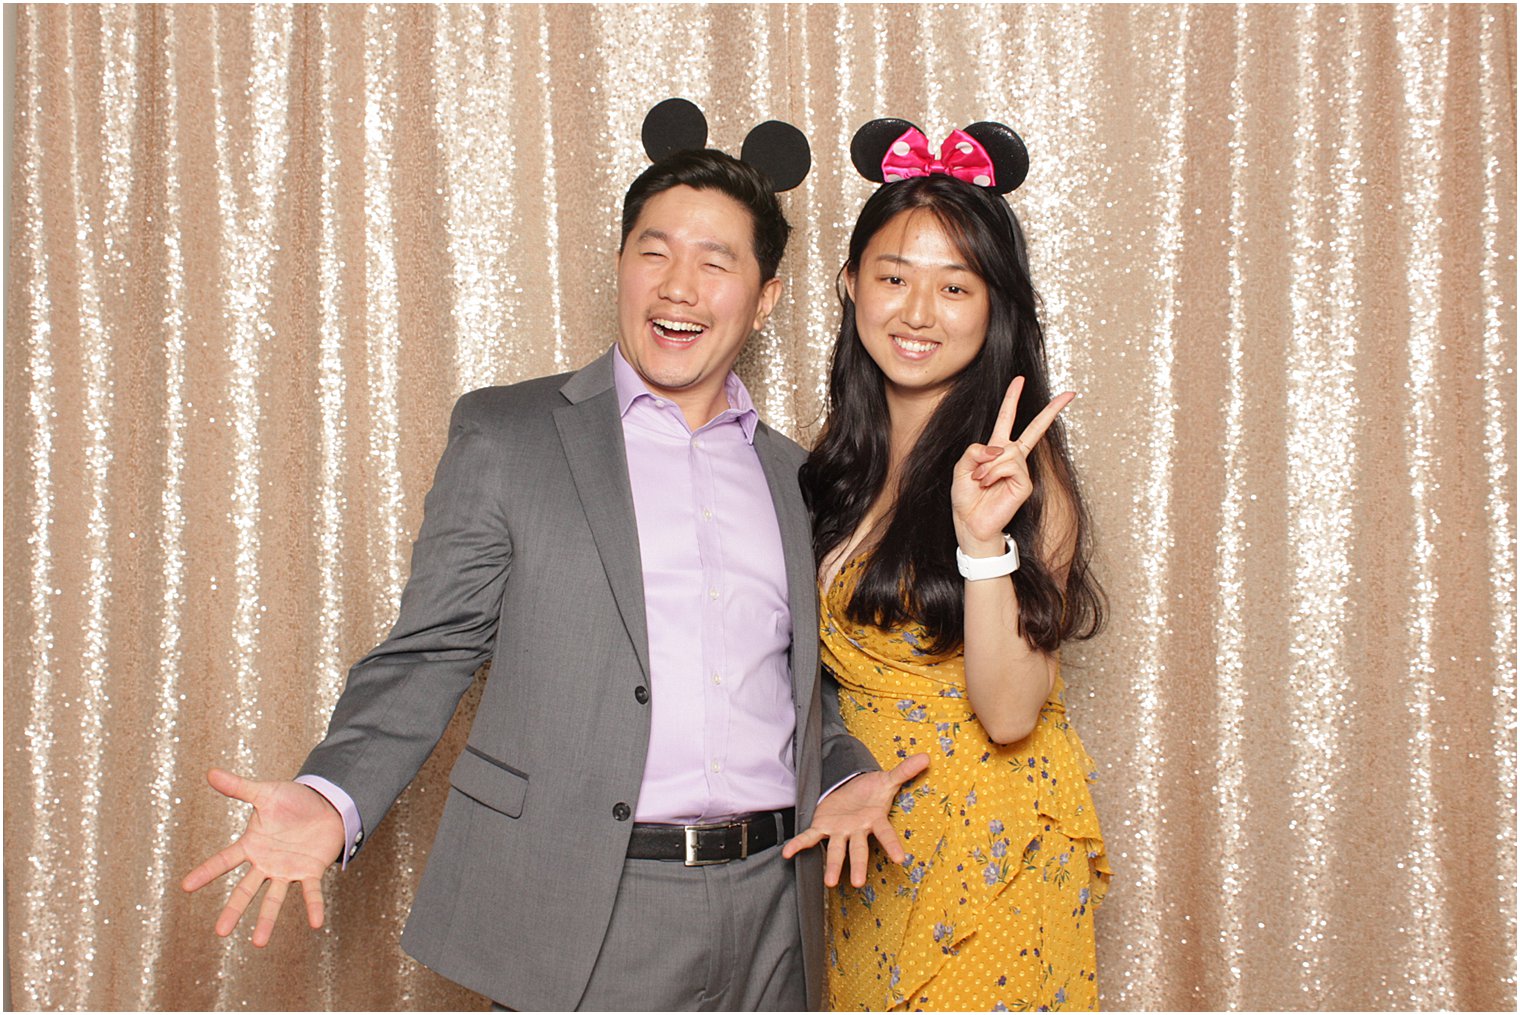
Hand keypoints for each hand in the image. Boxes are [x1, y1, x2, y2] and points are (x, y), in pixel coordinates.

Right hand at [180, 769, 345, 946]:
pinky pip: (311, 892)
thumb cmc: (294, 800)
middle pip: (246, 889)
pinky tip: (316, 924)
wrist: (326, 804)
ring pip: (274, 898)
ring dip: (267, 920)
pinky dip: (313, 907)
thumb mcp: (265, 793)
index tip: (185, 886)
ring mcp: (288, 870)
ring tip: (258, 943)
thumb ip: (239, 788)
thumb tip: (210, 772)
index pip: (224, 860)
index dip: (206, 872)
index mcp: (252, 845)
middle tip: (219, 933)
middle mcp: (266, 863)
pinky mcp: (310, 871)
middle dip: (233, 910)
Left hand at [781, 753, 929, 887]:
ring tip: (830, 882)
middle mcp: (857, 830)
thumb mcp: (887, 779)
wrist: (852, 791)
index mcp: (874, 820)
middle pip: (859, 849)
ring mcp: (839, 831)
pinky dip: (798, 844)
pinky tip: (788, 853)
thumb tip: (927, 757)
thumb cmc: (872, 790)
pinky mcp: (823, 827)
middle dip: (858, 865)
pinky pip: (810, 837)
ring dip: (833, 865)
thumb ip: (904, 771)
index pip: (886, 833)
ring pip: (837, 850)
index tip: (901, 859)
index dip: (892, 845)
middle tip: (858, 883)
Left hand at [952, 376, 1074, 551]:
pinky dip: (993, 473)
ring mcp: (1021, 470)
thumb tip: (999, 448)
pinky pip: (1009, 466)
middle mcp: (1012, 456)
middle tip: (1070, 393)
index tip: (1019, 380)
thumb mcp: (961, 467)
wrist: (970, 523)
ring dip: (987, 467)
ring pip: (1006, 453)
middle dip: (1051, 410)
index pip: (1007, 419)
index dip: (1012, 399)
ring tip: (980, 481)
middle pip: (1034, 429)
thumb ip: (975, 451)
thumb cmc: (966, 497)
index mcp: (996, 448)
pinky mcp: (1025, 483)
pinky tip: (989, 485)